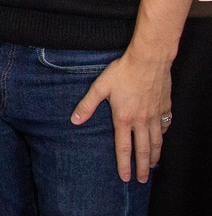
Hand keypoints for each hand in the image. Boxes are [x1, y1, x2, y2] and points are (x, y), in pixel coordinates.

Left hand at [70, 49, 170, 182]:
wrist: (148, 60)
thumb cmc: (123, 72)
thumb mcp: (100, 87)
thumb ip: (87, 105)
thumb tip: (74, 120)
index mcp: (124, 118)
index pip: (124, 147)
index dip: (124, 164)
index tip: (125, 177)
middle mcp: (141, 120)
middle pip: (143, 149)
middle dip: (142, 167)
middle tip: (142, 179)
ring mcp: (155, 114)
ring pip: (157, 141)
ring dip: (154, 155)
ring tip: (153, 165)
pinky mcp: (164, 107)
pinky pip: (165, 125)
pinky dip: (163, 135)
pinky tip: (161, 138)